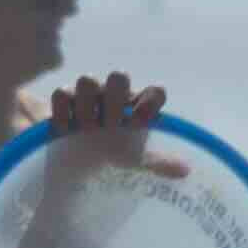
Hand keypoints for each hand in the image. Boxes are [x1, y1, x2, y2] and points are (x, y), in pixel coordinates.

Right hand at [39, 71, 163, 168]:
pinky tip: (66, 131)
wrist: (76, 155)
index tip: (140, 123)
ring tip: (86, 130)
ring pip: (87, 80)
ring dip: (87, 106)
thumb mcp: (135, 160)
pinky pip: (61, 94)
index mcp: (138, 105)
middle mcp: (116, 94)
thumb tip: (186, 171)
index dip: (150, 102)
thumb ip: (158, 163)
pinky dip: (64, 112)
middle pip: (118, 76)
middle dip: (114, 100)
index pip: (155, 92)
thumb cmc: (113, 151)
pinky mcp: (63, 99)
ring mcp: (89, 93)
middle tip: (109, 126)